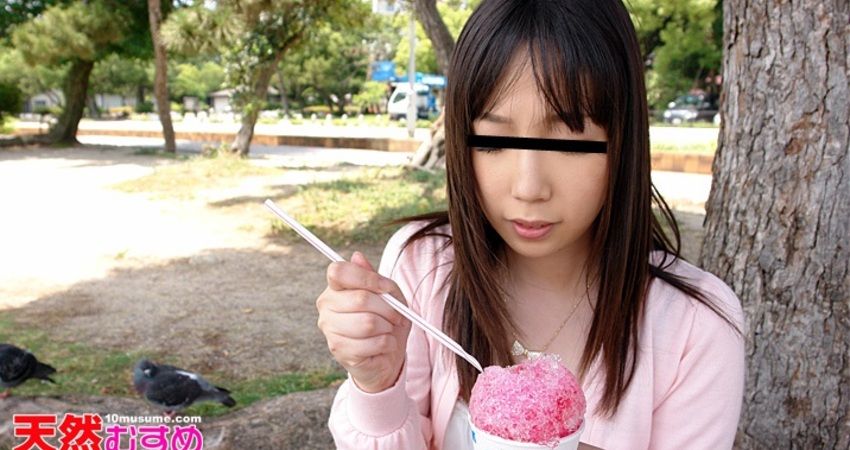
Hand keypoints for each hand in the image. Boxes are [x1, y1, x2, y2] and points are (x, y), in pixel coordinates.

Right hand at [316, 251, 410, 392]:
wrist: (386, 356)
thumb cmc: (386, 321)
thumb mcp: (389, 295)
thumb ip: (375, 277)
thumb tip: (357, 256)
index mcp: (335, 287)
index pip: (339, 271)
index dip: (368, 278)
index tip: (387, 288)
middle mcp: (326, 306)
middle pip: (360, 298)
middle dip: (388, 308)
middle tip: (398, 316)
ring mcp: (329, 329)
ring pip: (368, 323)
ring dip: (388, 328)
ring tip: (387, 331)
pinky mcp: (339, 350)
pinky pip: (374, 342)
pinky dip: (387, 344)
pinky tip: (383, 346)